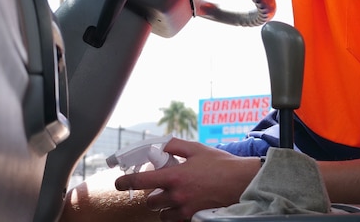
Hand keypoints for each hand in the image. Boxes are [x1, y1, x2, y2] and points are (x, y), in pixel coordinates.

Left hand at [114, 138, 260, 220]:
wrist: (241, 182)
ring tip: (173, 196)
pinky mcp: (193, 218)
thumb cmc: (220, 164)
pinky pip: (175, 220)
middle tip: (161, 186)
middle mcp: (176, 196)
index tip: (118, 183)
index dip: (125, 182)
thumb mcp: (196, 149)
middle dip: (152, 194)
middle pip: (150, 201)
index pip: (141, 181)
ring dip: (163, 206)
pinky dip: (175, 214)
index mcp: (174, 176)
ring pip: (161, 214)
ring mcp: (185, 210)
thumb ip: (173, 146)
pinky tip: (184, 204)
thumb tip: (158, 145)